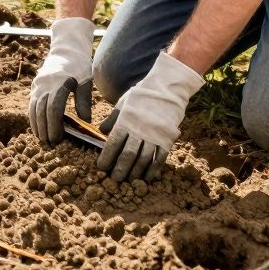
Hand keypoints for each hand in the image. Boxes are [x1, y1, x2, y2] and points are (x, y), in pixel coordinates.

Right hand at [28, 18, 95, 143]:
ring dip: (37, 125)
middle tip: (50, 143)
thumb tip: (86, 122)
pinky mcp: (35, 85)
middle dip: (45, 128)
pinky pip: (31, 103)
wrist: (66, 48)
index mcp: (60, 83)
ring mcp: (38, 84)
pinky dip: (32, 117)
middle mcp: (46, 84)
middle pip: (42, 110)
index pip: (54, 108)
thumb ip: (84, 101)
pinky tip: (36, 127)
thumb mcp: (86, 81)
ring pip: (34, 108)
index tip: (58, 138)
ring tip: (42, 139)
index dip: (55, 125)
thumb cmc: (80, 66)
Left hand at [97, 52, 204, 182]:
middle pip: (128, 155)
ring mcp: (154, 135)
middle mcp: (139, 129)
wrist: (167, 88)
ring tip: (129, 181)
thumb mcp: (124, 103)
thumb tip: (101, 132)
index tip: (101, 167)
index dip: (106, 157)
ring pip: (143, 159)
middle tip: (114, 180)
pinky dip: (153, 169)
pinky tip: (147, 177)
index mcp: (126, 120)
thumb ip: (113, 119)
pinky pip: (159, 158)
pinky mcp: (167, 138)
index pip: (113, 143)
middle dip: (120, 169)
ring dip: (135, 172)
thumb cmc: (142, 95)